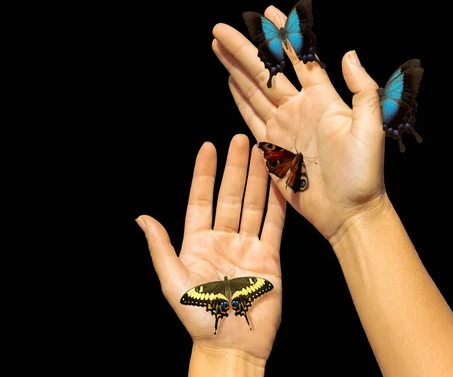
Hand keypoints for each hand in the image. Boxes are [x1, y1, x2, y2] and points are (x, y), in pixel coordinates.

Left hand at [136, 134, 284, 361]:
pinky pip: (274, 224)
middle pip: (230, 196)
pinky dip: (278, 204)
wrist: (232, 342)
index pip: (201, 199)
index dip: (204, 173)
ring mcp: (247, 245)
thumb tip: (142, 218)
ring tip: (262, 153)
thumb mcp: (172, 280)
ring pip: (253, 204)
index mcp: (197, 242)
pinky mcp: (269, 256)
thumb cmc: (197, 317)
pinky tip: (280, 183)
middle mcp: (222, 239)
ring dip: (258, 179)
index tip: (209, 146)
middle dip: (236, 168)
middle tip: (242, 140)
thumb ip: (160, 247)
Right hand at [212, 5, 386, 244]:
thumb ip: (362, 89)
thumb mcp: (370, 127)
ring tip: (219, 47)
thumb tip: (349, 54)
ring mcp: (284, 127)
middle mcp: (300, 108)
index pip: (300, 58)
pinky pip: (251, 118)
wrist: (349, 210)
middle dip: (245, 48)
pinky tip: (230, 81)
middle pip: (266, 71)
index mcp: (323, 99)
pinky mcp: (272, 148)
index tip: (270, 11)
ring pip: (254, 90)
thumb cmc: (364, 173)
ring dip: (235, 68)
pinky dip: (240, 99)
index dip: (284, 34)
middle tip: (222, 29)